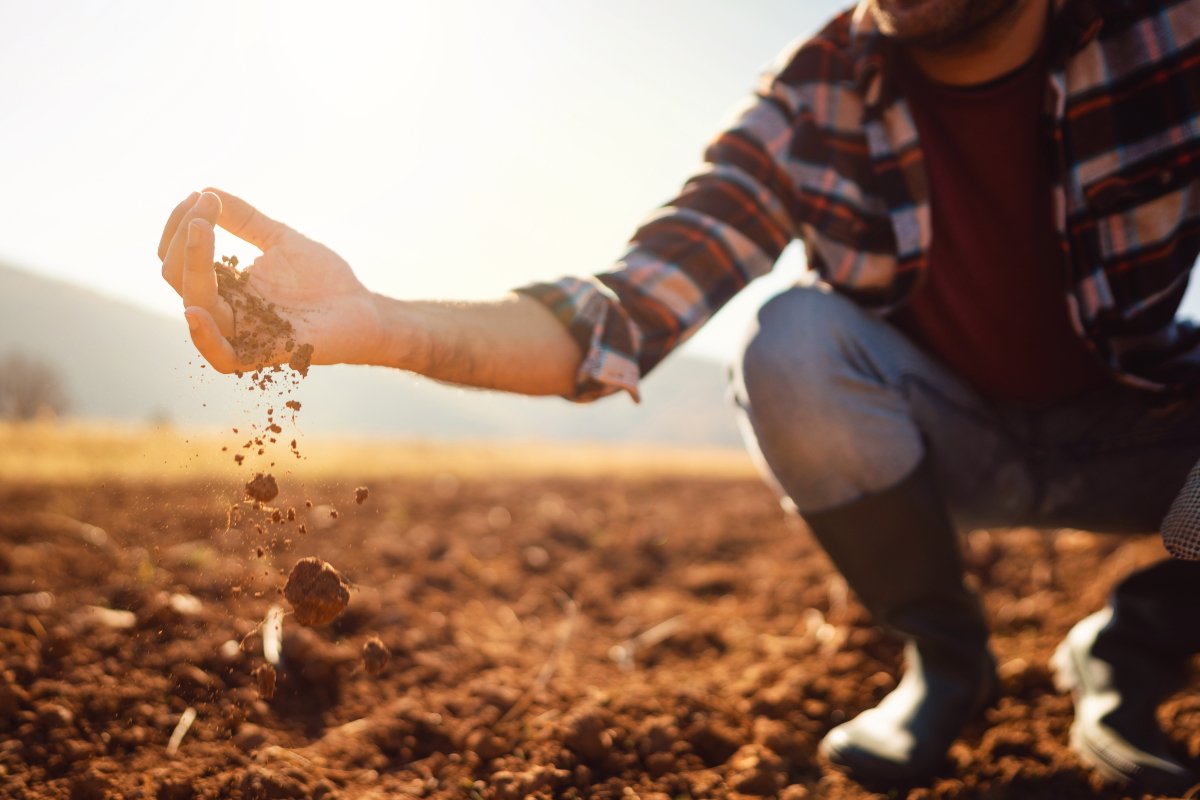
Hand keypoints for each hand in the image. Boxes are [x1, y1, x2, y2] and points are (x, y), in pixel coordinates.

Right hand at [158, 188, 382, 372]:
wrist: (364, 308)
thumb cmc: (325, 279)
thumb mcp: (280, 240)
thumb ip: (245, 220)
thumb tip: (206, 189)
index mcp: (224, 285)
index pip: (179, 258)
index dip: (180, 226)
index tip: (200, 195)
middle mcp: (226, 309)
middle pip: (178, 277)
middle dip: (184, 237)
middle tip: (204, 205)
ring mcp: (243, 333)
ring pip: (195, 306)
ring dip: (192, 264)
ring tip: (202, 229)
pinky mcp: (266, 354)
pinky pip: (222, 357)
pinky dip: (204, 337)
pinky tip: (194, 311)